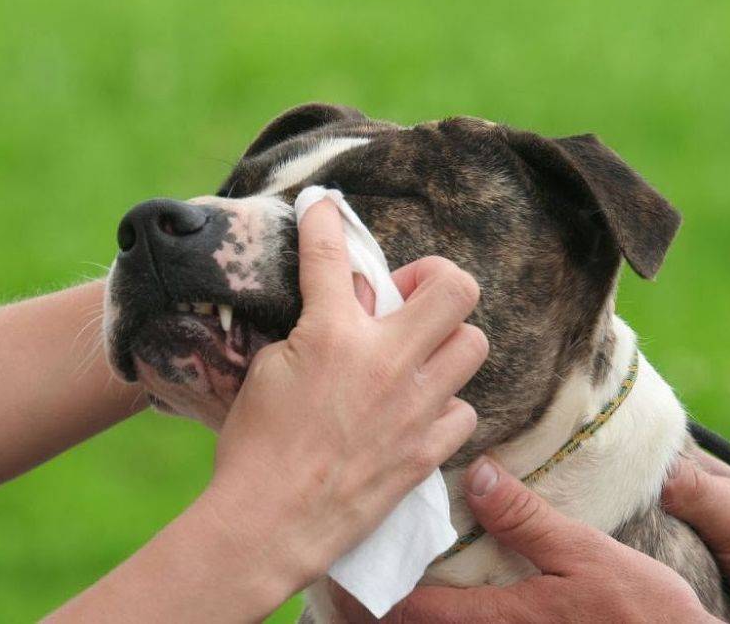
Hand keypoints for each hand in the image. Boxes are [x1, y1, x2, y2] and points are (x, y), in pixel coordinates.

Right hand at [205, 199, 486, 606]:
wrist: (270, 522)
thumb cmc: (255, 446)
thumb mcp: (270, 368)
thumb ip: (314, 327)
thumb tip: (343, 301)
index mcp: (334, 335)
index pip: (331, 255)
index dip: (325, 219)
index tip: (324, 206)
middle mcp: (386, 361)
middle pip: (455, 286)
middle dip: (434, 279)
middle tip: (405, 300)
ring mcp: (415, 407)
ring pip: (474, 344)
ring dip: (446, 341)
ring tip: (416, 356)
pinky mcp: (426, 451)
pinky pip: (463, 410)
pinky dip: (444, 405)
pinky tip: (416, 413)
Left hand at [340, 457, 713, 622]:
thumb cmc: (641, 616)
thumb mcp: (588, 557)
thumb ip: (527, 520)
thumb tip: (479, 474)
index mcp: (495, 621)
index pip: (404, 613)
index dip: (361, 593)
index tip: (337, 565)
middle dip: (363, 613)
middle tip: (338, 579)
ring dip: (393, 622)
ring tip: (367, 592)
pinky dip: (430, 623)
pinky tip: (428, 604)